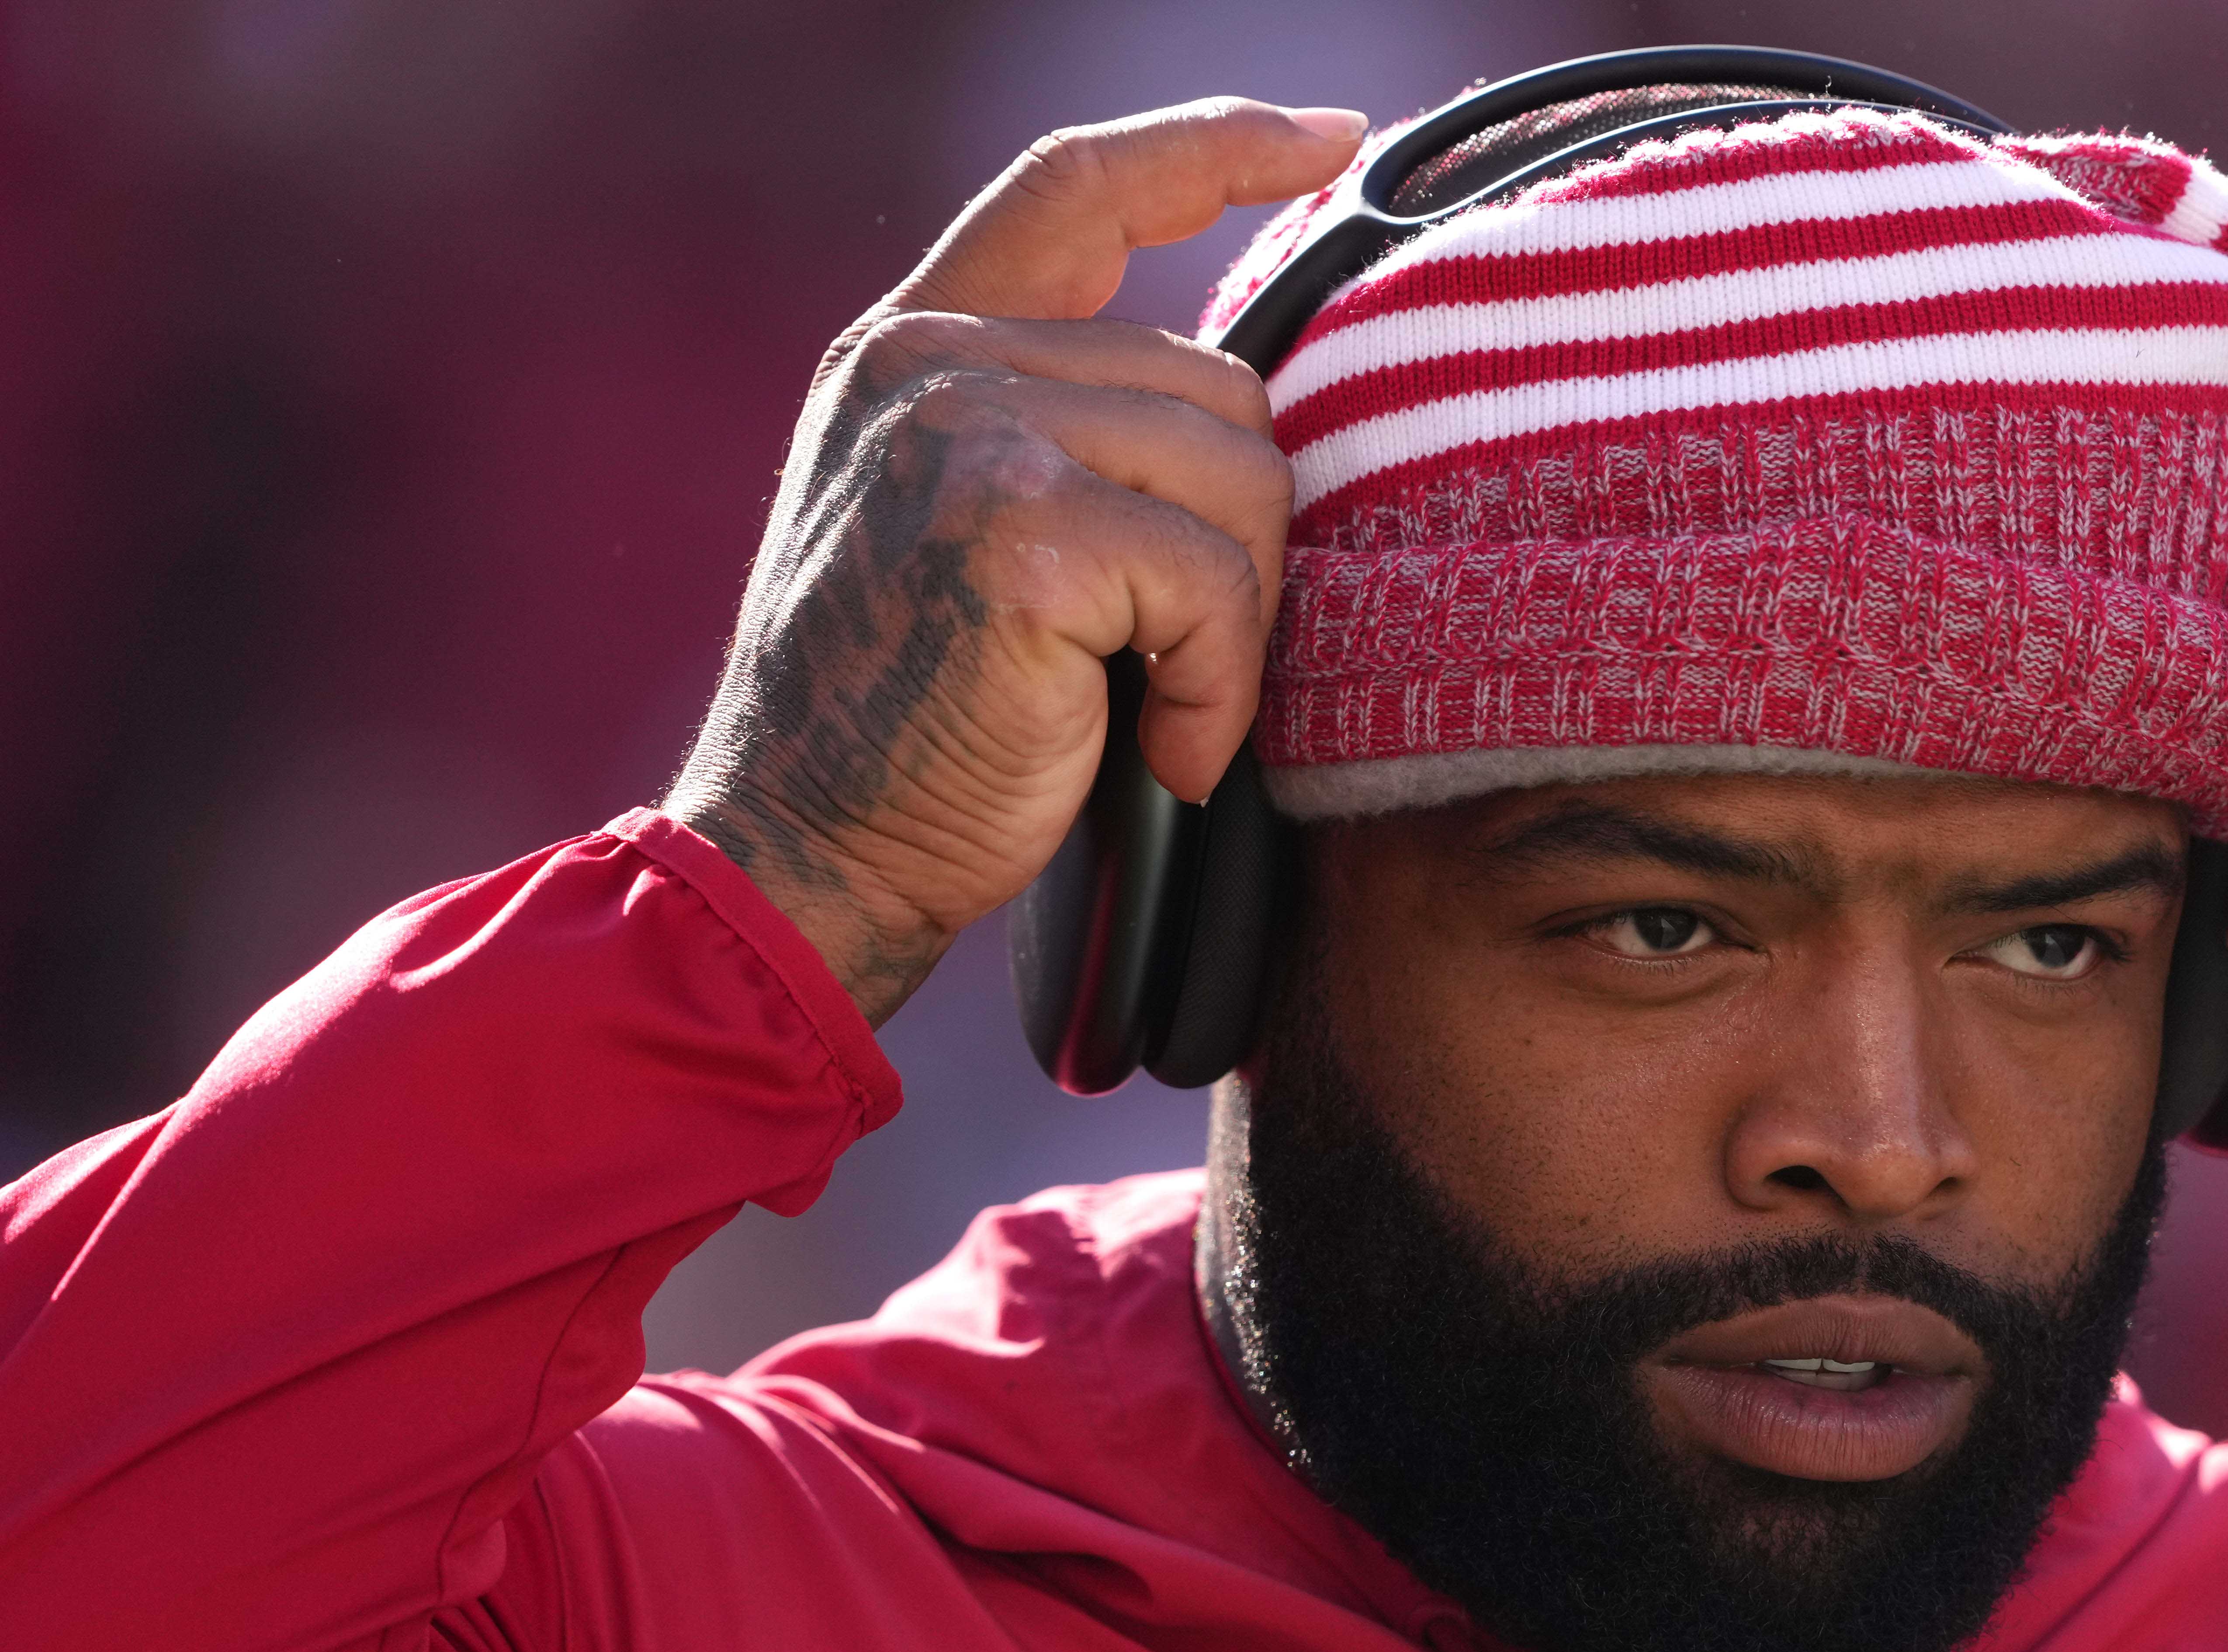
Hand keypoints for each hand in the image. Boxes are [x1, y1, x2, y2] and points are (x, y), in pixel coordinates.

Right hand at [664, 99, 1363, 1021]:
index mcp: (915, 345)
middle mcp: (932, 360)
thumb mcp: (964, 531)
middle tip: (1171, 665)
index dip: (1214, 148)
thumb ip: (1060, 430)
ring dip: (1234, 627)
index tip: (1329, 135)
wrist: (809, 851)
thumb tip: (1245, 408)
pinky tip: (1152, 751)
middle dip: (1239, 543)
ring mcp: (970, 431)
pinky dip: (1216, 690)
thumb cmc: (909, 726)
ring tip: (1152, 712)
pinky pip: (1217, 586)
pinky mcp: (1023, 532)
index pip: (1082, 190)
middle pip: (1218, 387)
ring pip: (1240, 482)